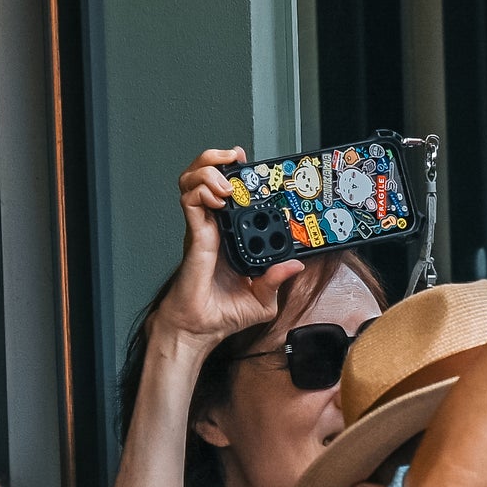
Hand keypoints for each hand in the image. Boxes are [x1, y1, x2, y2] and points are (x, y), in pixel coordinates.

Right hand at [158, 148, 296, 349]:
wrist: (200, 328)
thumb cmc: (224, 313)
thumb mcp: (263, 299)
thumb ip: (277, 280)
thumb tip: (296, 265)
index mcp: (232, 237)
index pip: (232, 194)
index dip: (239, 175)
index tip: (253, 166)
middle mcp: (216, 227)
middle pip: (207, 178)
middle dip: (217, 159)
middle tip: (235, 158)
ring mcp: (203, 229)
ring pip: (194, 183)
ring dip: (208, 171)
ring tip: (224, 181)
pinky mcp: (194, 236)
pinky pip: (191, 202)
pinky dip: (201, 191)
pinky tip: (217, 198)